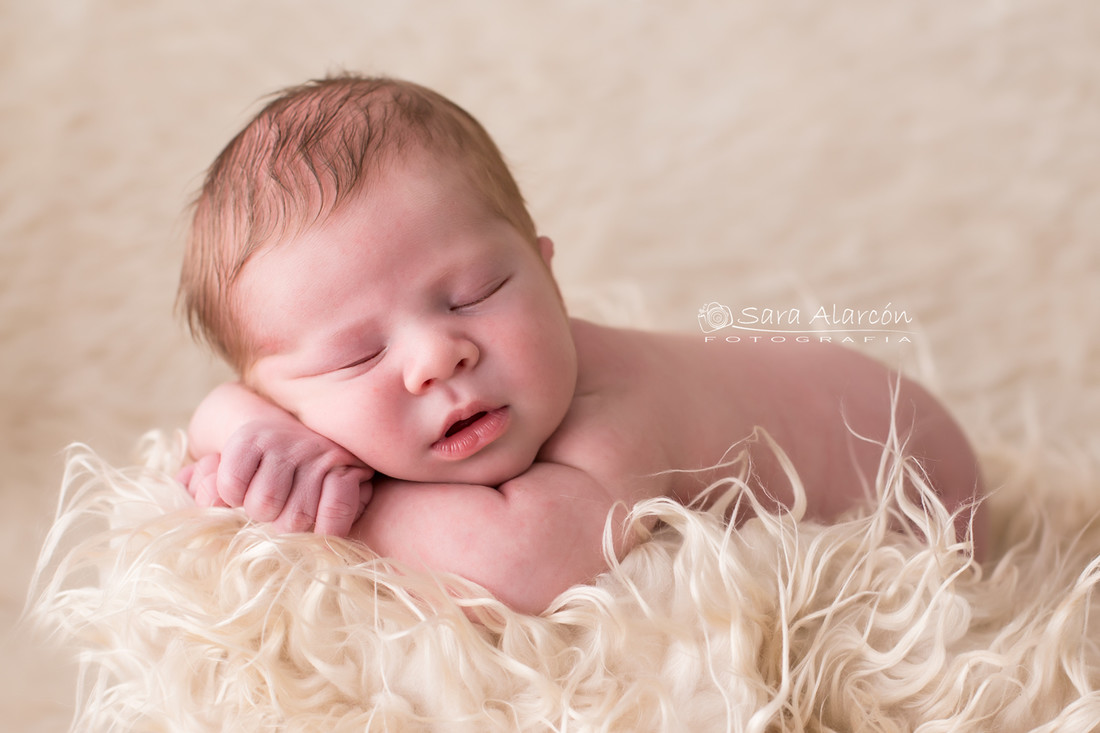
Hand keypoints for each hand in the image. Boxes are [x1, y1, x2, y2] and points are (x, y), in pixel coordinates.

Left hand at [180, 419, 373, 535]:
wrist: (311, 438)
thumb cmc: (260, 466)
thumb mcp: (223, 465)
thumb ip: (202, 482)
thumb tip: (200, 497)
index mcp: (250, 438)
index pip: (229, 486)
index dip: (231, 503)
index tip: (239, 502)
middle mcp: (285, 442)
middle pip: (263, 505)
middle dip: (264, 521)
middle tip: (270, 518)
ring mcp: (320, 455)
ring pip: (297, 515)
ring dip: (294, 530)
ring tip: (293, 524)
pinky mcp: (350, 469)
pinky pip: (336, 508)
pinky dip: (329, 528)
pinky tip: (321, 531)